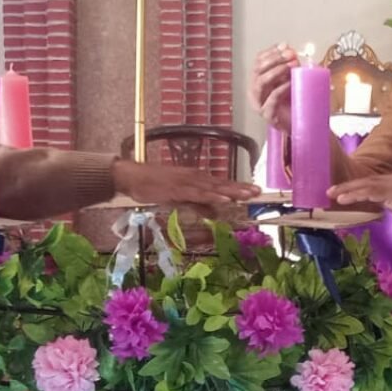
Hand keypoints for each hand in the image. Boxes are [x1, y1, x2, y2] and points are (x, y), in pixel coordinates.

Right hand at [111, 159, 258, 209]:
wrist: (132, 176)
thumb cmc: (154, 186)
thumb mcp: (181, 198)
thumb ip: (199, 205)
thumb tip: (217, 214)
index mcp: (197, 179)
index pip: (221, 184)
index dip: (238, 187)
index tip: (255, 190)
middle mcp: (195, 178)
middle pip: (222, 185)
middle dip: (241, 188)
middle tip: (259, 191)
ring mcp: (188, 182)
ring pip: (214, 188)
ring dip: (232, 191)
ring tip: (248, 194)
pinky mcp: (179, 189)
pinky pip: (199, 194)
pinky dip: (213, 197)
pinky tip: (225, 200)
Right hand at [249, 44, 298, 131]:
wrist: (300, 124)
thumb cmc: (294, 101)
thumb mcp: (292, 78)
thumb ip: (290, 65)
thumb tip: (288, 48)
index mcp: (258, 80)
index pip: (259, 61)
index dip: (271, 52)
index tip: (285, 46)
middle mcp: (255, 91)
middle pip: (258, 69)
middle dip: (275, 59)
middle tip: (290, 54)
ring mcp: (259, 104)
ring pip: (261, 82)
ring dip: (276, 71)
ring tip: (290, 66)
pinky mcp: (268, 115)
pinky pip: (271, 99)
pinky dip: (281, 88)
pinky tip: (290, 82)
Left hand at [329, 172, 391, 244]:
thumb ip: (388, 205)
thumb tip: (373, 207)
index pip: (373, 182)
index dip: (355, 187)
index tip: (339, 193)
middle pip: (367, 181)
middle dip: (347, 186)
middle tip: (329, 192)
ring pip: (368, 185)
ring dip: (348, 190)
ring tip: (333, 195)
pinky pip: (373, 193)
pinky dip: (357, 195)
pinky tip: (345, 199)